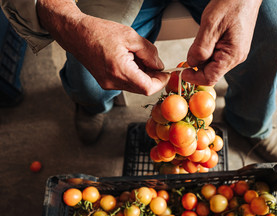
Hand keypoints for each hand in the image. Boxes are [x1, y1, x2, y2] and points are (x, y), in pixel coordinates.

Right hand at [37, 0, 168, 95]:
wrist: (76, 34)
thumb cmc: (99, 32)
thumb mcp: (131, 36)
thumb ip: (149, 53)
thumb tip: (159, 66)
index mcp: (120, 70)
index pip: (148, 88)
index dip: (160, 82)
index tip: (166, 74)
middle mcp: (113, 82)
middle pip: (142, 88)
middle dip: (152, 77)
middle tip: (152, 61)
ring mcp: (108, 84)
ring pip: (135, 86)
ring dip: (142, 75)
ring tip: (137, 57)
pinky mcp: (106, 83)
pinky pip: (126, 83)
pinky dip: (133, 75)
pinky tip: (129, 60)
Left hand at [182, 0, 261, 85]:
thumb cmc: (232, 3)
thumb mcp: (210, 24)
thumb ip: (200, 48)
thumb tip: (192, 63)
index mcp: (232, 55)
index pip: (210, 78)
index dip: (194, 78)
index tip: (182, 72)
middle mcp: (236, 57)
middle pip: (211, 72)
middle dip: (198, 64)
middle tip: (191, 49)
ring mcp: (235, 52)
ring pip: (213, 63)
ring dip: (203, 55)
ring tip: (205, 34)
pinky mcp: (233, 47)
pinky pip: (217, 55)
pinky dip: (208, 49)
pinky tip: (209, 35)